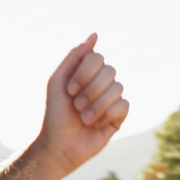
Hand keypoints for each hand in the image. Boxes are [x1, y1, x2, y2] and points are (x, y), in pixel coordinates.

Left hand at [40, 32, 128, 173]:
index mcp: (86, 72)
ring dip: (96, 105)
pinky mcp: (119, 116)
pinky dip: (107, 114)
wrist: (59, 145)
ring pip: (118, 88)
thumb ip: (74, 56)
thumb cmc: (55, 113)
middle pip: (110, 71)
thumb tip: (94, 34)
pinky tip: (95, 124)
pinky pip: (124, 105)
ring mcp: (111, 99)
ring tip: (83, 118)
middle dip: (90, 90)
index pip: (97, 57)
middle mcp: (101, 83)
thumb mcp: (57, 80)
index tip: (69, 89)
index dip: (84, 72)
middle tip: (76, 105)